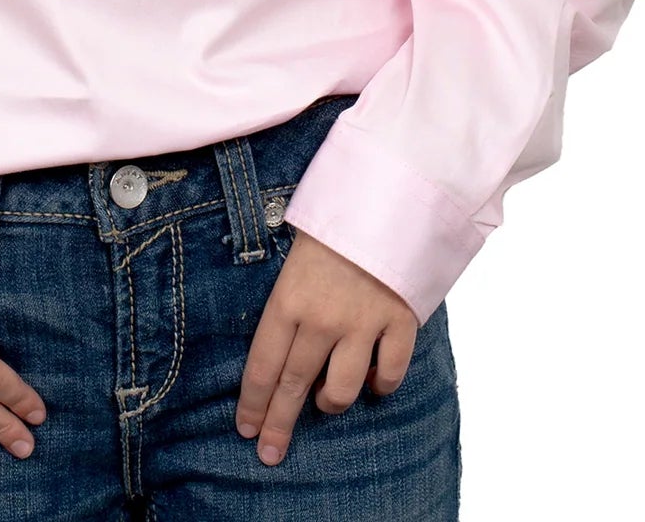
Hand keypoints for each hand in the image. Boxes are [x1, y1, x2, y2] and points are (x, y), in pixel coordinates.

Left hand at [234, 228, 416, 466]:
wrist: (384, 193)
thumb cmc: (331, 223)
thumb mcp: (294, 258)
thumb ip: (288, 302)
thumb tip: (282, 344)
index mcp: (288, 300)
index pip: (263, 365)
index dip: (253, 403)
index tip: (246, 428)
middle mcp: (322, 320)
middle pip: (293, 386)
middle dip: (278, 424)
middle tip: (269, 452)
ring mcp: (362, 324)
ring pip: (341, 390)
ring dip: (330, 403)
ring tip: (325, 402)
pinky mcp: (398, 322)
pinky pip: (389, 372)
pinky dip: (382, 384)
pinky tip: (375, 382)